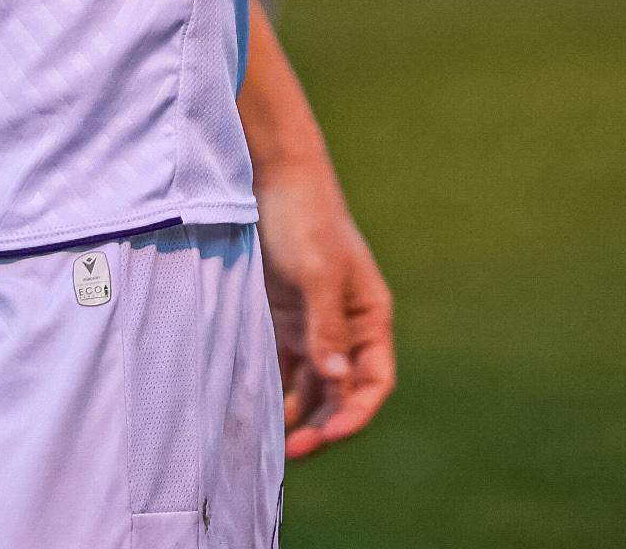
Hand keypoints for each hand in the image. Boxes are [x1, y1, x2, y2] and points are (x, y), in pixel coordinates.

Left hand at [257, 150, 396, 455]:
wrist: (270, 175)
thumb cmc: (305, 218)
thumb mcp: (318, 271)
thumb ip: (326, 326)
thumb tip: (337, 378)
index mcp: (369, 318)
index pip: (373, 381)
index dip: (355, 412)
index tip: (328, 435)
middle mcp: (346, 328)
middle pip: (341, 392)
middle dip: (323, 424)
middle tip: (291, 451)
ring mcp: (313, 325)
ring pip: (311, 386)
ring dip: (296, 413)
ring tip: (268, 442)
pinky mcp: (282, 319)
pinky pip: (282, 366)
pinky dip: (273, 389)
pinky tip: (252, 408)